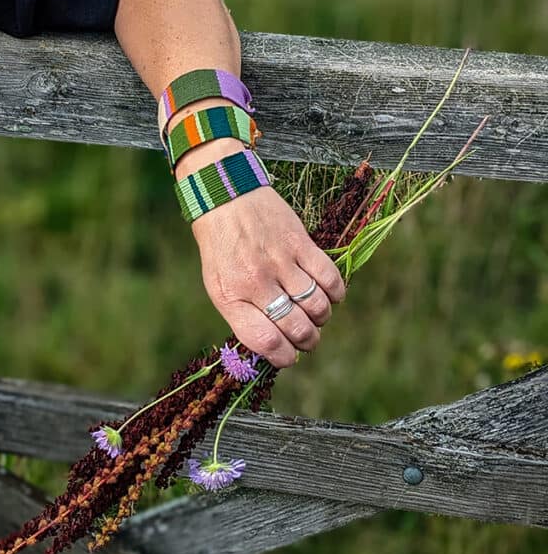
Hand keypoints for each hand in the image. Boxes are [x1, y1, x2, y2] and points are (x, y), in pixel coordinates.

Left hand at [187, 154, 345, 368]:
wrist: (225, 195)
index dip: (283, 357)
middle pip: (297, 328)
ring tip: (316, 315)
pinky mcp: (300, 243)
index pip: (265, 342)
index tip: (289, 357)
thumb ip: (242, 315)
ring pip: (317, 307)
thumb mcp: (219, 285)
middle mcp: (256, 282)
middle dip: (307, 341)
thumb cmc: (221, 246)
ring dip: (322, 318)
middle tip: (307, 339)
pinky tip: (329, 294)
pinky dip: (335, 293)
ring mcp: (280, 262)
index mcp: (231, 297)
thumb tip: (272, 344)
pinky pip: (329, 278)